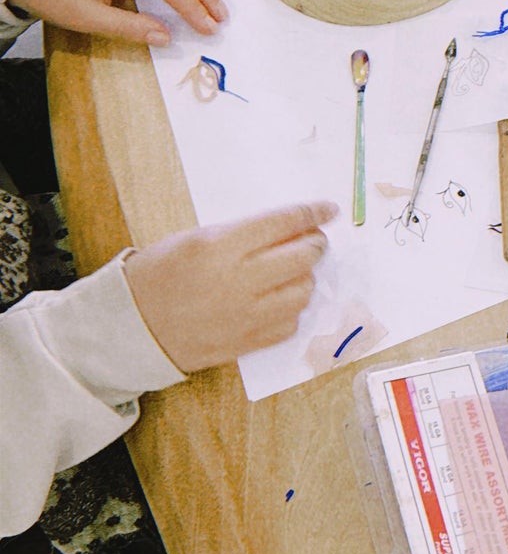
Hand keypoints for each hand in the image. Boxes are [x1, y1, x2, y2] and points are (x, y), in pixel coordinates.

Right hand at [123, 202, 339, 370]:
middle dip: (314, 244)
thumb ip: (242, 233)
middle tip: (312, 241)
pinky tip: (277, 300)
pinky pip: (289, 324)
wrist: (131, 326)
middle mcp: (238, 280)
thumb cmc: (159, 274)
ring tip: (290, 272)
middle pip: (303, 257)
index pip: (285, 222)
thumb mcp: (195, 238)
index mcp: (221, 246)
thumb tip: (290, 227)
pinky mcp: (246, 343)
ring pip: (303, 292)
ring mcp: (244, 316)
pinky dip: (291, 309)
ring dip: (305, 278)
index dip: (313, 213)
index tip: (328, 210)